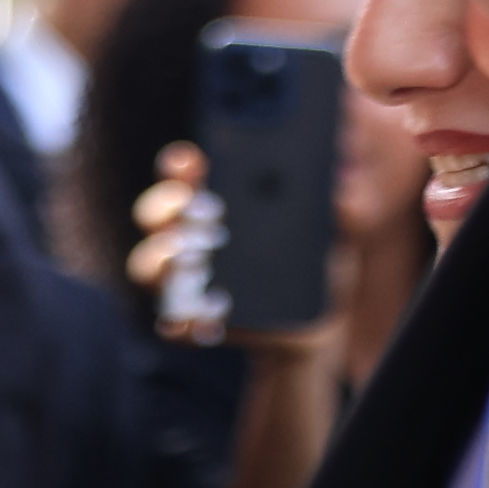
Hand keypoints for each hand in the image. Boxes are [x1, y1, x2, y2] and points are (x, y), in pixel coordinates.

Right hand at [133, 139, 335, 358]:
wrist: (318, 324)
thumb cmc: (319, 264)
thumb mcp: (335, 233)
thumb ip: (340, 211)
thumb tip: (342, 193)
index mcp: (217, 203)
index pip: (183, 175)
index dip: (179, 165)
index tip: (191, 162)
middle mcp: (190, 238)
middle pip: (152, 213)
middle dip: (164, 207)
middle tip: (200, 210)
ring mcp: (186, 282)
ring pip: (146, 266)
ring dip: (161, 260)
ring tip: (192, 260)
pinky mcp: (195, 324)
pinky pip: (175, 325)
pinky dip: (185, 321)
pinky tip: (212, 314)